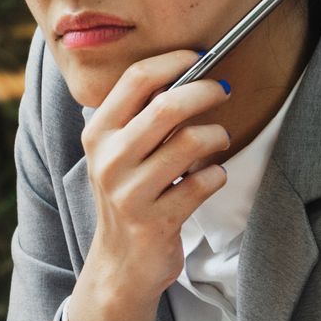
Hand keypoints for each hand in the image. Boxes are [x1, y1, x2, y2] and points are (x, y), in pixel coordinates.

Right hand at [70, 51, 232, 320]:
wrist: (120, 263)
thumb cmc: (130, 196)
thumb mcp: (119, 153)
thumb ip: (142, 115)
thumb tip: (190, 69)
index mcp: (98, 135)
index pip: (136, 79)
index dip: (175, 61)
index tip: (199, 56)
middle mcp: (108, 160)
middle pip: (169, 104)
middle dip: (206, 90)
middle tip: (223, 90)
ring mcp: (130, 192)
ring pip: (193, 141)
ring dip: (217, 136)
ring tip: (217, 142)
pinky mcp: (156, 219)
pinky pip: (205, 181)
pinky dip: (216, 176)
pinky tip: (208, 180)